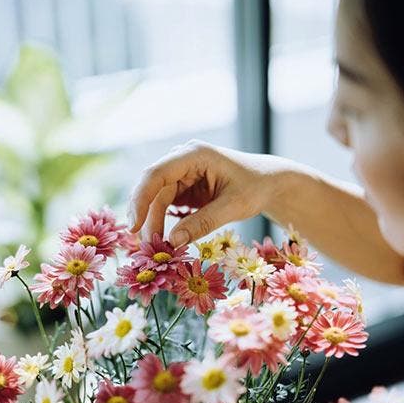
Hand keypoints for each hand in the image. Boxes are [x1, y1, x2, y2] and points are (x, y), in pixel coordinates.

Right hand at [128, 140, 288, 247]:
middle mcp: (182, 159)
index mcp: (195, 155)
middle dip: (146, 217)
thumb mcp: (233, 207)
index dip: (141, 199)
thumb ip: (203, 223)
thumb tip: (172, 242)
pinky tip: (163, 239)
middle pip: (152, 188)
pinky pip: (164, 204)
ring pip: (156, 199)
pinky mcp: (182, 186)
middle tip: (147, 247)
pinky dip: (162, 222)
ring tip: (158, 247)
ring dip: (153, 223)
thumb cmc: (256, 188)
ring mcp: (181, 172)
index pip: (156, 174)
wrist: (269, 182)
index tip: (134, 227)